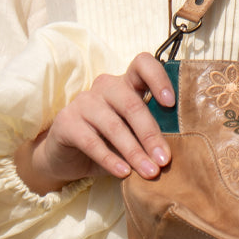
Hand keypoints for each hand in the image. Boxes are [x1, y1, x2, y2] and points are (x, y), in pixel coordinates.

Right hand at [14, 52, 175, 194]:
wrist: (67, 157)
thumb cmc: (109, 143)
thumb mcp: (132, 136)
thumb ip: (149, 136)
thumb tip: (171, 154)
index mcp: (126, 83)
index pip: (142, 65)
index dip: (159, 79)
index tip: (171, 103)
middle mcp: (105, 86)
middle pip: (131, 104)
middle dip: (150, 135)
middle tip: (164, 160)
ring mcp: (84, 102)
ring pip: (114, 125)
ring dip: (134, 152)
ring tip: (149, 172)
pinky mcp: (66, 121)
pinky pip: (91, 142)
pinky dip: (110, 160)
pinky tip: (124, 173)